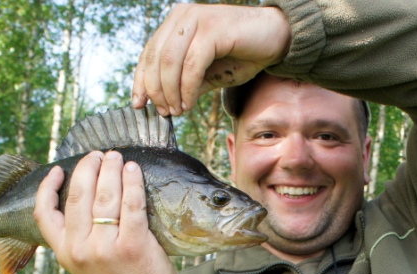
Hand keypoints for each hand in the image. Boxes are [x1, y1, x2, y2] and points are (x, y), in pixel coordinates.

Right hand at [34, 150, 178, 273]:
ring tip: (116, 157)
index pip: (44, 213)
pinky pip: (131, 206)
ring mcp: (105, 248)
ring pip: (104, 197)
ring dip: (110, 170)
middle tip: (98, 155)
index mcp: (64, 252)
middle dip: (87, 169)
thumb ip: (78, 238)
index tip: (58, 170)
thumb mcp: (85, 264)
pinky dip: (132, 183)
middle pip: (78, 196)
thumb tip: (83, 199)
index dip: (47, 187)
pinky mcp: (133, 246)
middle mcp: (80, 249)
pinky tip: (133, 171)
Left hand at [132, 3, 290, 115]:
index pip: (148, 54)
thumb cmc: (244, 53)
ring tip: (177, 111)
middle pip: (155, 58)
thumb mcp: (209, 73)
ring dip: (171, 92)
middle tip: (163, 112)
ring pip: (170, 62)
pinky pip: (192, 64)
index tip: (139, 104)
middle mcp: (182, 17)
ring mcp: (196, 20)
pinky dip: (187, 88)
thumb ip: (186, 83)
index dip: (140, 81)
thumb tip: (166, 105)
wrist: (276, 37)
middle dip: (156, 91)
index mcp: (176, 23)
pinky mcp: (212, 29)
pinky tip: (189, 104)